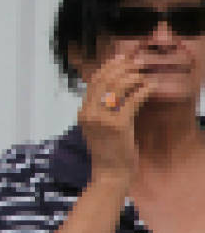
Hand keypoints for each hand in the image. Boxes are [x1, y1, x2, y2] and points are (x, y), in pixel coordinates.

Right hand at [79, 52, 151, 184]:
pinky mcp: (117, 126)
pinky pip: (132, 101)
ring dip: (133, 77)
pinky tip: (150, 87)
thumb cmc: (108, 151)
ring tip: (144, 76)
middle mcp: (88, 114)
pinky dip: (143, 91)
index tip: (123, 59)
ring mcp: (101, 120)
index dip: (109, 66)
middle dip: (122, 67)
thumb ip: (102, 108)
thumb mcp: (99, 127)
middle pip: (105, 80)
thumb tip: (116, 86)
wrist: (110, 173)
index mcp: (82, 112)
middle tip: (137, 64)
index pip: (94, 81)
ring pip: (117, 86)